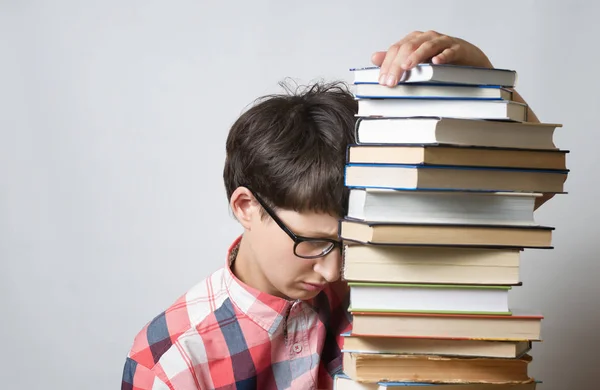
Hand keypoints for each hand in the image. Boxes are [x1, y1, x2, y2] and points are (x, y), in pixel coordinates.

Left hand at [371, 30, 493, 86]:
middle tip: (392, 80)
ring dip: (416, 56)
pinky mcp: (458, 48)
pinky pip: (449, 51)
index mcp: (415, 40)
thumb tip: (375, 58)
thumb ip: (395, 59)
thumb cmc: (440, 59)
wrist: (469, 59)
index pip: (396, 49)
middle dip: (398, 64)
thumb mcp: (416, 60)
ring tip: (407, 66)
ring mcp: (443, 42)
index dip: (387, 64)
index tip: (383, 80)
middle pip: (408, 47)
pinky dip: (443, 56)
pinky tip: (437, 63)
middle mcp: (427, 38)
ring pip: (427, 46)